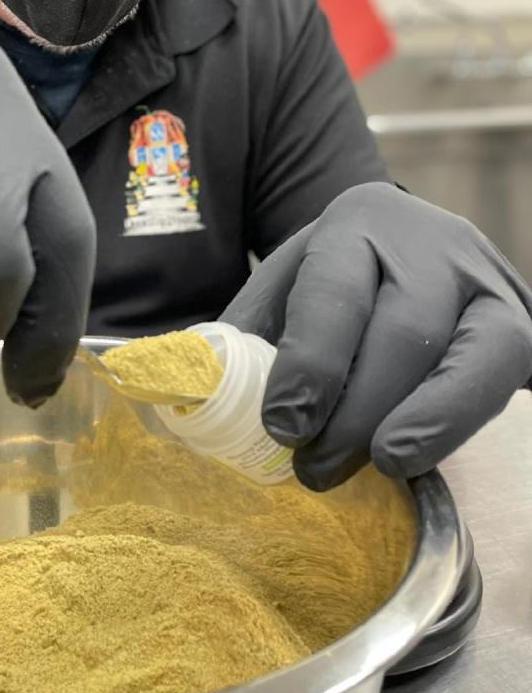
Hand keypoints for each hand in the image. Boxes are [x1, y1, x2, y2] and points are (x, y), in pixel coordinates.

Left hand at [222, 182, 531, 488]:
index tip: (283, 425)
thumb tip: (193, 392)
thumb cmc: (329, 292)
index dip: (311, 363)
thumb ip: (241, 339)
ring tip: (367, 470)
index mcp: (356, 222)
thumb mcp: (278, 296)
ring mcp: (484, 281)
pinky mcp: (518, 323)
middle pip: (403, 331)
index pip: (336, 291)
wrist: (409, 262)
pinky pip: (495, 381)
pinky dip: (453, 425)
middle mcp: (431, 242)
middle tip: (312, 467)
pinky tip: (413, 458)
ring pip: (463, 356)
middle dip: (355, 412)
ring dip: (411, 427)